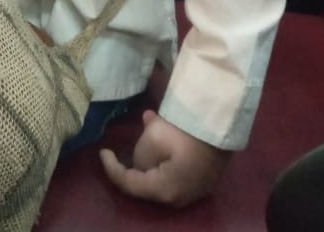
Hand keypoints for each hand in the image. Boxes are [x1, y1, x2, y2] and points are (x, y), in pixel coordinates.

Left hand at [100, 110, 229, 206]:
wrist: (221, 124)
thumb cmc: (184, 133)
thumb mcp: (152, 139)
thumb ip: (140, 156)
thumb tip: (142, 161)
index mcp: (164, 191)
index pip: (129, 184)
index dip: (111, 168)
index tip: (102, 152)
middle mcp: (180, 198)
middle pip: (147, 184)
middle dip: (133, 164)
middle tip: (122, 146)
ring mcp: (196, 189)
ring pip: (164, 175)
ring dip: (153, 155)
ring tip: (148, 128)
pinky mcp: (206, 177)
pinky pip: (179, 170)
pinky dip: (167, 154)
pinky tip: (164, 130)